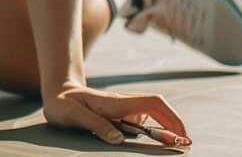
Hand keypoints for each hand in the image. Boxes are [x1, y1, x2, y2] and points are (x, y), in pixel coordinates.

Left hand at [43, 83, 191, 146]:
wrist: (57, 94)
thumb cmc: (62, 104)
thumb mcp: (72, 115)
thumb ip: (94, 125)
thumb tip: (118, 139)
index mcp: (115, 102)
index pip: (153, 103)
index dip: (171, 117)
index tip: (181, 135)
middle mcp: (124, 104)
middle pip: (159, 110)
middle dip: (174, 126)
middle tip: (185, 147)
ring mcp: (124, 109)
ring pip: (153, 117)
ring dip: (166, 130)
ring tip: (175, 147)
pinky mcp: (121, 116)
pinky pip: (143, 124)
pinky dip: (154, 133)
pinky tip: (157, 144)